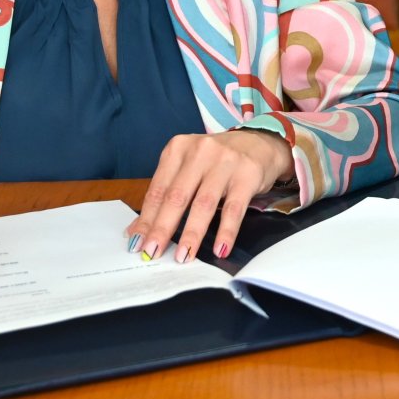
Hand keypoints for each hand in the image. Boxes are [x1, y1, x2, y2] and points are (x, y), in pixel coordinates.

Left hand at [127, 130, 292, 263]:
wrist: (261, 142)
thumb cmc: (218, 160)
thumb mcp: (189, 168)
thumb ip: (167, 194)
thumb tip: (139, 230)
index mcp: (178, 149)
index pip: (158, 190)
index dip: (146, 219)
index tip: (137, 243)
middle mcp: (200, 152)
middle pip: (177, 196)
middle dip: (162, 228)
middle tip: (153, 252)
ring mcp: (225, 162)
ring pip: (204, 204)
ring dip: (192, 234)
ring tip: (184, 256)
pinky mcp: (248, 175)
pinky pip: (234, 208)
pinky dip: (226, 231)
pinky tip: (220, 249)